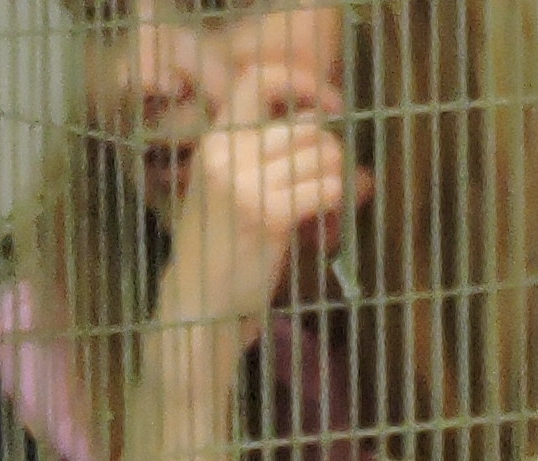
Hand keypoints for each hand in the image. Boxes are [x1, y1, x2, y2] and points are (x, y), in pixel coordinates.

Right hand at [154, 65, 352, 339]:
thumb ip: (272, 158)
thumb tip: (336, 136)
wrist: (199, 303)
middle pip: (309, 127)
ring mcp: (245, 181)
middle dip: (332, 156)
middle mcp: (226, 151)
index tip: (331, 105)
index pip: (257, 79)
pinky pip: (328, 190)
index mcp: (216, 139)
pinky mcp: (268, 215)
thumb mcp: (233, 189)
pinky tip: (325, 226)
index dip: (302, 83)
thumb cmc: (223, 250)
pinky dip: (339, 205)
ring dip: (339, 182)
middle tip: (329, 188)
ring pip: (324, 155)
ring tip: (325, 211)